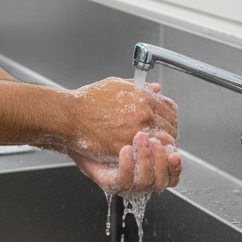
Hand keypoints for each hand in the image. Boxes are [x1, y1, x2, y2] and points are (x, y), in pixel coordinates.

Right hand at [63, 79, 182, 193]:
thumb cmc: (88, 100)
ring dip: (161, 147)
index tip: (167, 124)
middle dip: (169, 134)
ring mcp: (135, 131)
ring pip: (163, 143)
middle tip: (164, 139)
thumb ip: (140, 87)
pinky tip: (143, 156)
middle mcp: (143, 114)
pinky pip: (146, 155)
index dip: (171, 119)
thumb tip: (156, 88)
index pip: (171, 110)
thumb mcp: (116, 85)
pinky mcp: (125, 147)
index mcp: (143, 97)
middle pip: (170, 127)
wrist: (70, 115)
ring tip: (156, 149)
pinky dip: (148, 156)